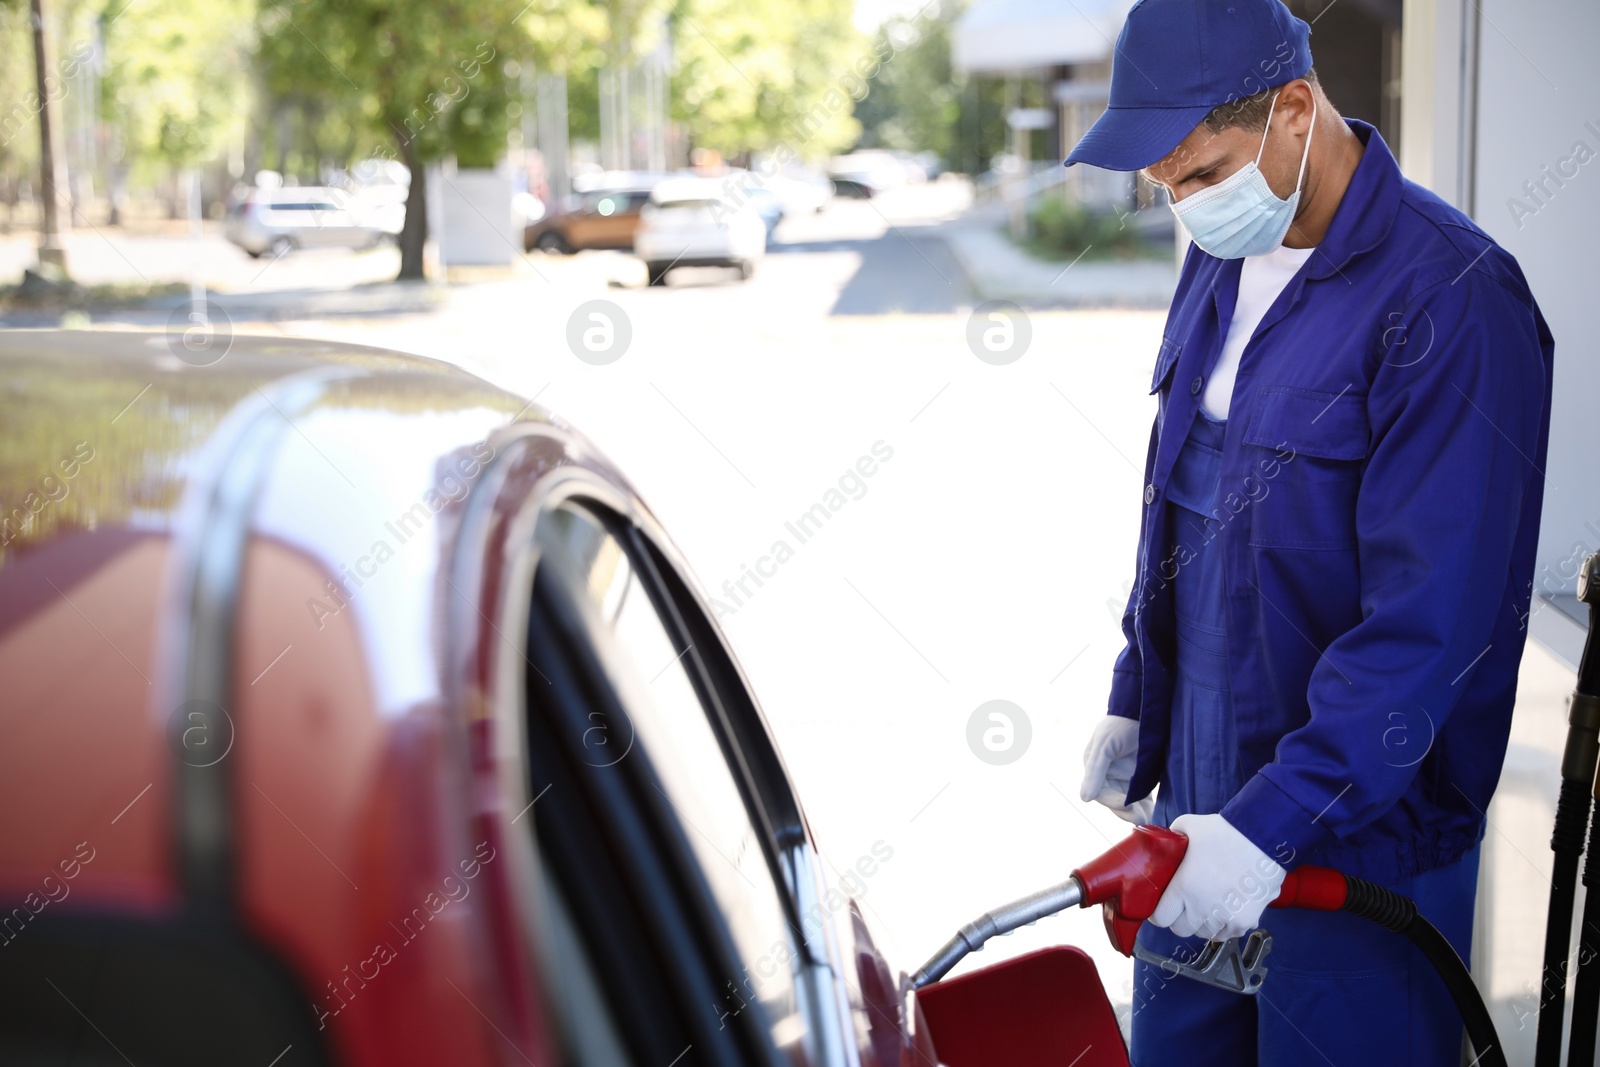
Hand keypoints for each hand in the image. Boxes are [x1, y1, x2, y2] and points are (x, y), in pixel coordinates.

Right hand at [1080, 715, 1152, 824]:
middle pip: (1115, 801)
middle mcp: (1107, 776)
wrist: (1145, 711)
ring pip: (1129, 802)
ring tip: (1149, 820)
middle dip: (1127, 812)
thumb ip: (1096, 771)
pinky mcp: (1140, 778)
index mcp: (1094, 769)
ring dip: (1137, 812)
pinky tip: (1154, 813)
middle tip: (1142, 820)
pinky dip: (1146, 806)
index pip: (1101, 793)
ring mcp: (1124, 778)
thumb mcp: (1105, 746)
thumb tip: (1084, 798)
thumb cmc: (1120, 725)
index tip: (1129, 807)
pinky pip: (1142, 797)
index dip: (1114, 802)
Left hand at [1149, 812, 1286, 940]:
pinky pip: (1228, 934)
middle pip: (1181, 929)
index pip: (1161, 918)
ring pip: (1204, 934)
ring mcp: (1224, 918)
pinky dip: (1225, 926)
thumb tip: (1165, 843)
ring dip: (1203, 923)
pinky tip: (1225, 910)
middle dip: (1180, 918)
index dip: (1160, 912)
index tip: (1164, 906)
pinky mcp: (1244, 922)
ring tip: (1207, 906)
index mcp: (1183, 887)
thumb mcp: (1187, 826)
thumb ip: (1171, 837)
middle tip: (1186, 905)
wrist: (1262, 839)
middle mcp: (1201, 908)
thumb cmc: (1225, 832)